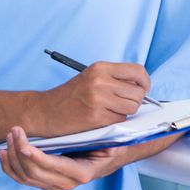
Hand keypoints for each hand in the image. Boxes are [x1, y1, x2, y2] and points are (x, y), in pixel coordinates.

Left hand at [0, 127, 130, 189]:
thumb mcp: (109, 141)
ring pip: (25, 177)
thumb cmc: (107, 146)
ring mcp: (54, 185)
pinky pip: (22, 179)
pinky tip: (2, 153)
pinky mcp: (45, 182)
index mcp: (81, 173)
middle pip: (34, 172)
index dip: (36, 157)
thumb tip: (100, 137)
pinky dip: (9, 167)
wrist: (107, 159)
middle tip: (14, 130)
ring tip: (9, 136)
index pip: (53, 167)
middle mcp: (66, 183)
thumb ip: (101, 139)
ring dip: (12, 157)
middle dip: (19, 150)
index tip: (23, 143)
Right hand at [27, 61, 149, 136]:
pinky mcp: (97, 117)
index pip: (137, 71)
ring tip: (108, 111)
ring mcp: (98, 99)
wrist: (44, 111)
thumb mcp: (90, 78)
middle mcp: (100, 81)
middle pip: (138, 92)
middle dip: (134, 101)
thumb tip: (142, 87)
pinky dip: (114, 121)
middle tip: (120, 104)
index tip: (140, 90)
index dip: (144, 83)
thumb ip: (114, 79)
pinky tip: (100, 118)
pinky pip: (120, 120)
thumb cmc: (69, 97)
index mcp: (100, 68)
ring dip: (125, 112)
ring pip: (132, 107)